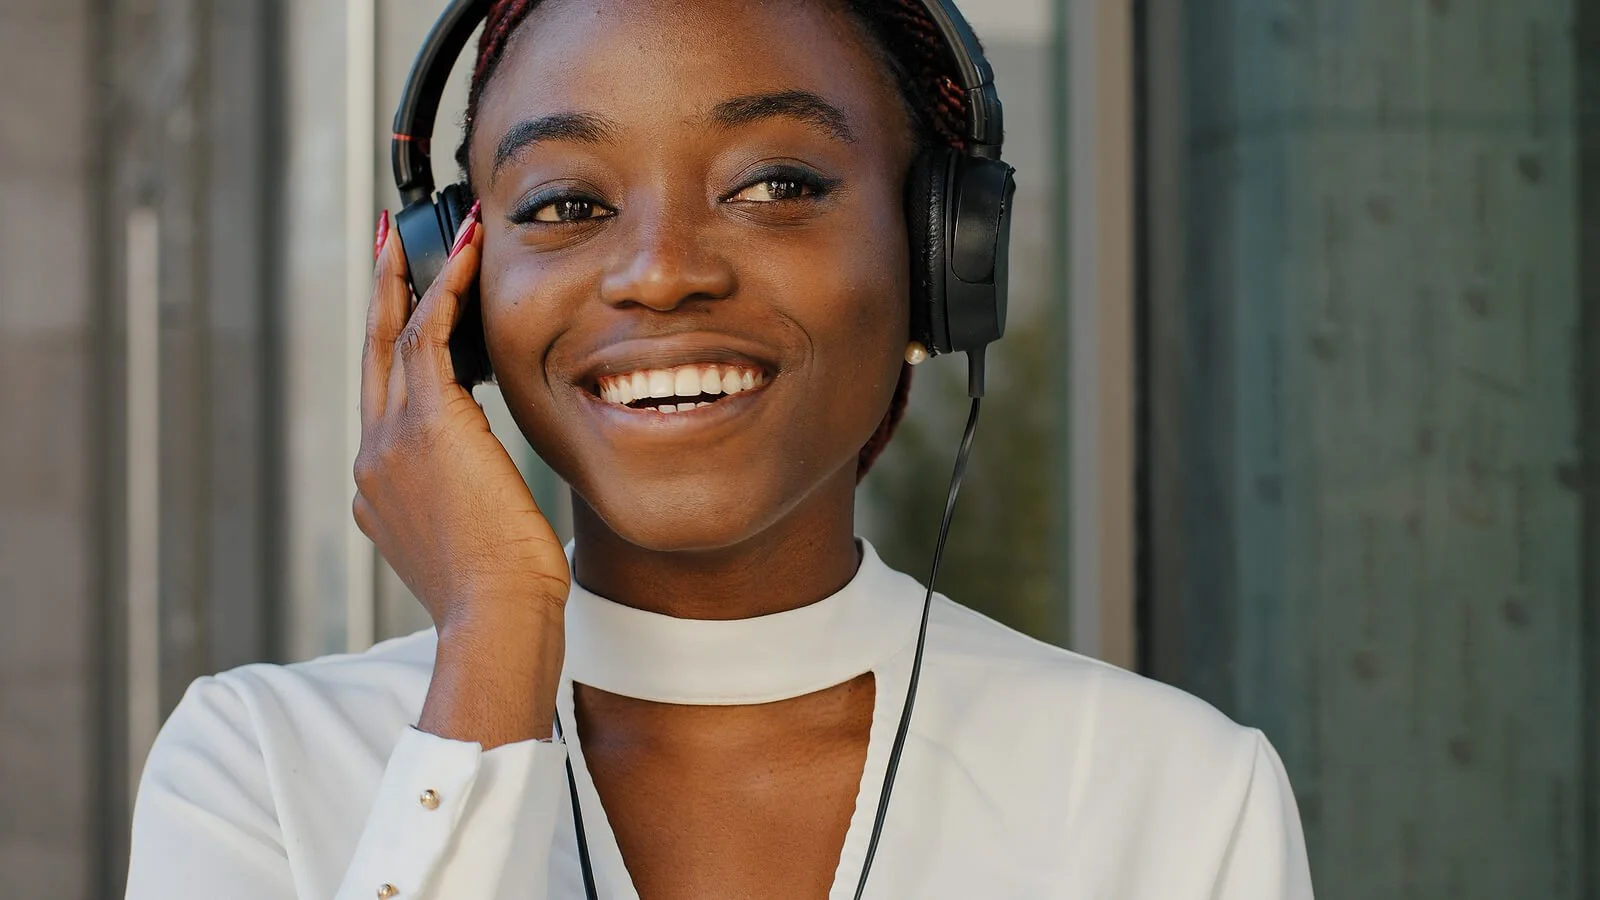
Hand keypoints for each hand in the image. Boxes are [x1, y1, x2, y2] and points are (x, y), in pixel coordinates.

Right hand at [355, 207, 567, 743]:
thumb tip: (489, 496)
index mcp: (379, 492)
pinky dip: (443, 289)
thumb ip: (468, 511)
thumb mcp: (475, 549)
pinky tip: (463, 253)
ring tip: (430, 230)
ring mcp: (389, 441)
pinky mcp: (425, 424)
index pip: (386, 405)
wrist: (496, 620)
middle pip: (373, 358)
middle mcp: (372, 460)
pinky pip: (427, 335)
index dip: (395, 355)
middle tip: (388, 245)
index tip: (405, 318)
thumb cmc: (506, 599)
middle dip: (382, 296)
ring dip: (413, 277)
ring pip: (395, 338)